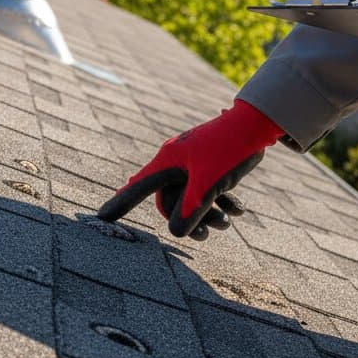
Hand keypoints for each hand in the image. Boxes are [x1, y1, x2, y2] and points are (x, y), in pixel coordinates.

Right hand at [97, 99, 282, 239]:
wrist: (255, 124)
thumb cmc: (228, 150)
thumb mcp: (208, 183)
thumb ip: (190, 209)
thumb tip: (176, 233)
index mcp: (167, 161)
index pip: (137, 187)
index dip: (120, 204)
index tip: (101, 218)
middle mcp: (175, 161)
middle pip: (170, 200)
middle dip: (188, 218)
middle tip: (205, 233)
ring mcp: (192, 162)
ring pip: (191, 196)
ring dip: (208, 212)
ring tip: (227, 222)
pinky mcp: (209, 163)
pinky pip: (206, 188)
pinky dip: (220, 200)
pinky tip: (238, 209)